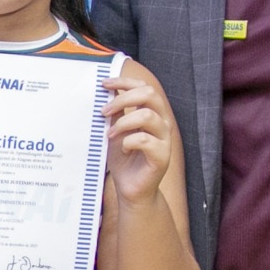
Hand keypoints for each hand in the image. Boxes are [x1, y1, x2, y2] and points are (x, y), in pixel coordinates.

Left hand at [101, 74, 176, 205]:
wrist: (130, 188)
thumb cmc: (124, 159)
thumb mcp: (115, 131)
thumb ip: (115, 113)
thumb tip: (106, 92)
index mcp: (152, 113)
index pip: (144, 87)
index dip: (125, 81)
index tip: (105, 84)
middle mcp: (161, 123)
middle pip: (150, 94)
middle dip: (124, 98)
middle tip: (105, 111)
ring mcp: (164, 139)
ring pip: (148, 116)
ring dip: (124, 122)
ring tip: (110, 134)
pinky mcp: (162, 156)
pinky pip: (146, 140)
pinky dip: (129, 141)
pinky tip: (123, 148)